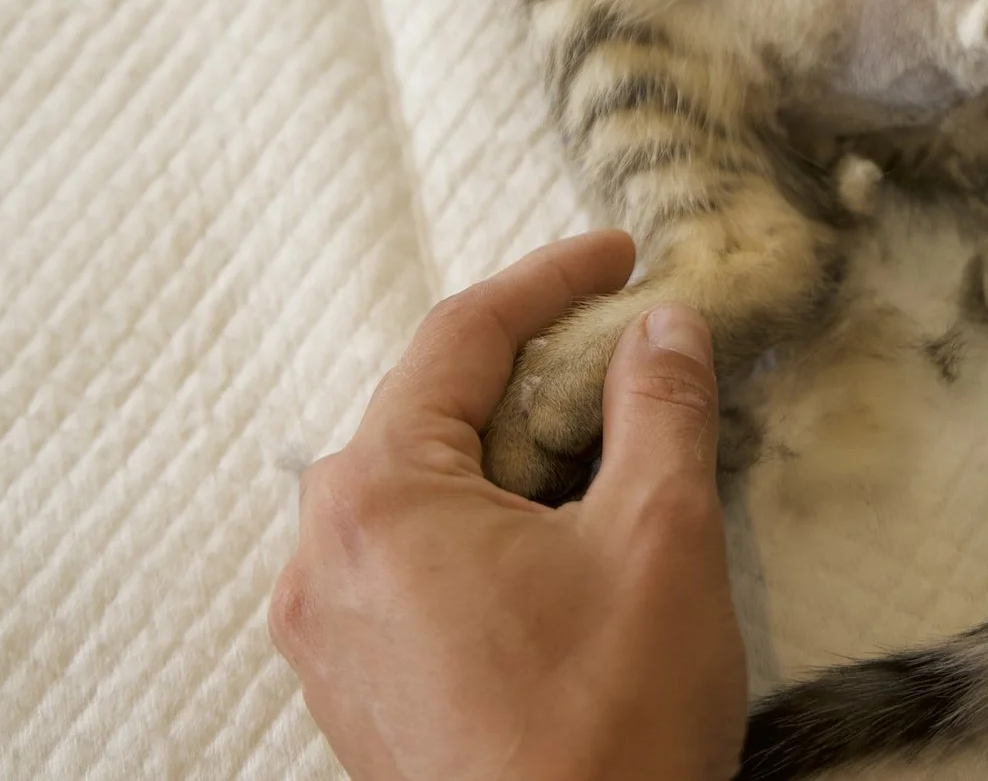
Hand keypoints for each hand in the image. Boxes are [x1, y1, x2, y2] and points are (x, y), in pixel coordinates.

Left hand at [269, 232, 745, 780]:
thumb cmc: (605, 730)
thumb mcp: (660, 538)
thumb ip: (659, 409)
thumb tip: (662, 327)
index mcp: (377, 501)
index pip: (460, 338)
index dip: (549, 281)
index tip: (618, 257)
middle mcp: (325, 559)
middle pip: (429, 411)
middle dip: (531, 372)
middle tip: (624, 353)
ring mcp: (330, 633)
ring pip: (419, 489)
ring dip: (508, 454)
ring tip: (604, 454)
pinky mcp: (356, 691)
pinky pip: (410, 563)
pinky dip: (482, 527)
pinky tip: (558, 544)